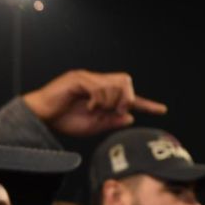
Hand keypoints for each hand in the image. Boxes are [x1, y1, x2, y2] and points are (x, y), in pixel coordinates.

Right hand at [21, 70, 167, 137]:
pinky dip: (97, 100)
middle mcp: (98, 82)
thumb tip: (130, 117)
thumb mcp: (93, 125)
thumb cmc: (64, 120)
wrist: (43, 117)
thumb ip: (111, 121)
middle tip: (113, 111)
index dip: (146, 104)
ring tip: (94, 109)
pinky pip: (99, 87)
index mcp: (103, 94)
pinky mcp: (78, 78)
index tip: (162, 110)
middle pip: (127, 82)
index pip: (129, 96)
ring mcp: (88, 78)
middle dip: (126, 99)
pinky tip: (87, 106)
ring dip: (110, 101)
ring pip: (116, 84)